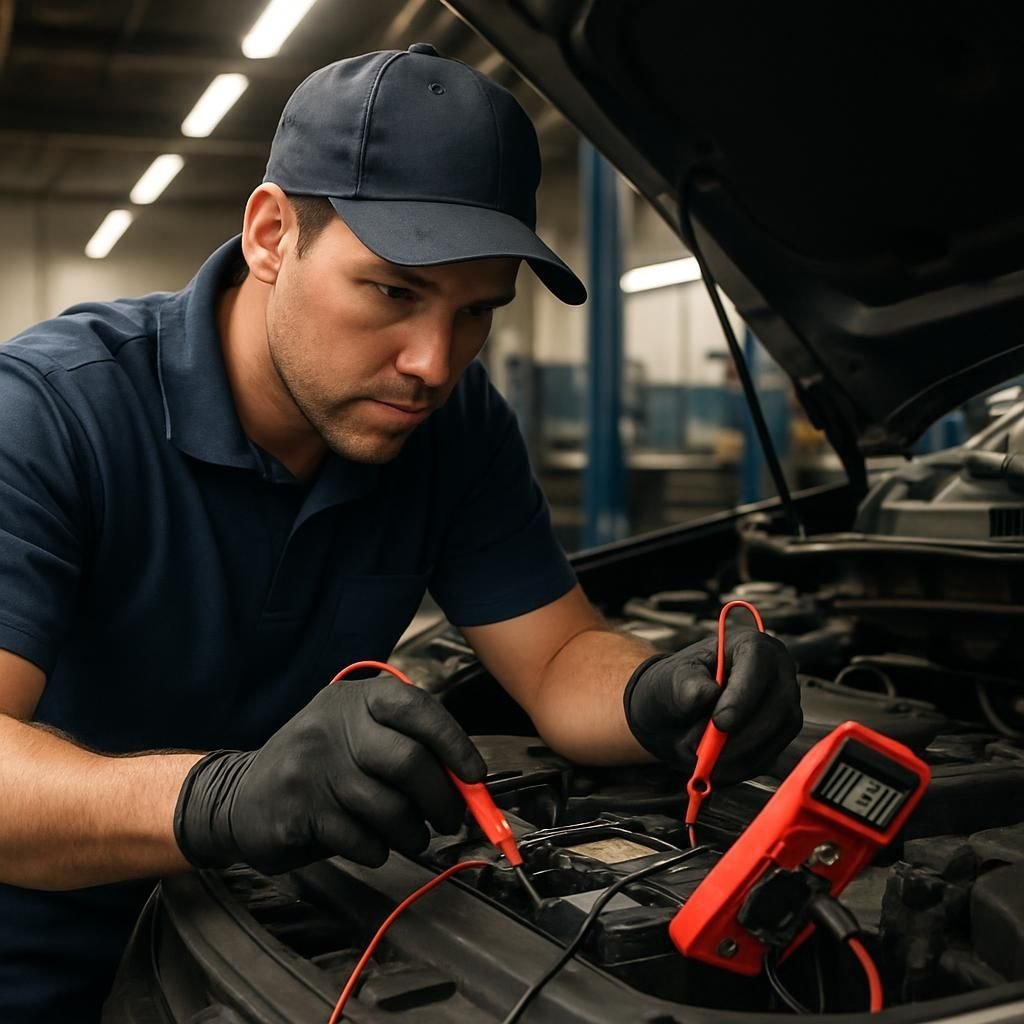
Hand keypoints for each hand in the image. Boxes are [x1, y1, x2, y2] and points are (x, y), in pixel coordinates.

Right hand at [173, 675, 485, 874]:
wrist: (241, 795)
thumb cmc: (322, 766)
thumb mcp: (360, 736)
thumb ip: (410, 747)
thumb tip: (469, 782)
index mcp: (357, 699)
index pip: (417, 709)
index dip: (453, 743)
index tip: (474, 776)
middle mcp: (333, 724)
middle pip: (408, 762)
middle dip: (441, 799)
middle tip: (450, 819)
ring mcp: (312, 766)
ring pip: (388, 807)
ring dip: (412, 832)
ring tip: (413, 836)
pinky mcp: (297, 810)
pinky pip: (360, 838)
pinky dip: (378, 849)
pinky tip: (373, 844)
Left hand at [623, 630, 800, 783]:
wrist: (677, 709)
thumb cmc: (678, 685)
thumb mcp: (671, 679)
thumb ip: (686, 684)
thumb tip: (707, 693)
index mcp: (750, 645)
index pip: (758, 663)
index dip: (742, 696)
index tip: (719, 722)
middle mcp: (777, 670)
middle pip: (778, 701)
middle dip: (744, 733)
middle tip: (711, 751)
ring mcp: (785, 700)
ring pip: (780, 730)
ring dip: (744, 752)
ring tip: (709, 759)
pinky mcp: (782, 730)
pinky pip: (774, 751)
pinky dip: (745, 764)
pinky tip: (719, 766)